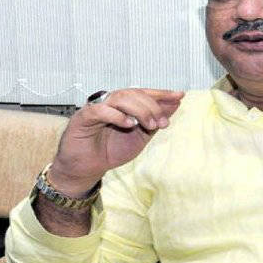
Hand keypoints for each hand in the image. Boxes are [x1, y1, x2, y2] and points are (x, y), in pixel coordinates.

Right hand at [48, 88, 184, 196]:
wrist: (87, 169)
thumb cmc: (110, 151)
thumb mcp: (140, 138)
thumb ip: (155, 122)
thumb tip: (174, 105)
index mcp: (123, 105)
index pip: (143, 93)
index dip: (161, 93)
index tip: (179, 95)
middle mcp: (110, 103)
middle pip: (133, 93)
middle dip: (153, 106)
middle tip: (163, 123)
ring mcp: (96, 108)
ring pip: (120, 97)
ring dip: (140, 110)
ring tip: (150, 125)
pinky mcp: (82, 117)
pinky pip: (100, 110)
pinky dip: (117, 115)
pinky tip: (129, 124)